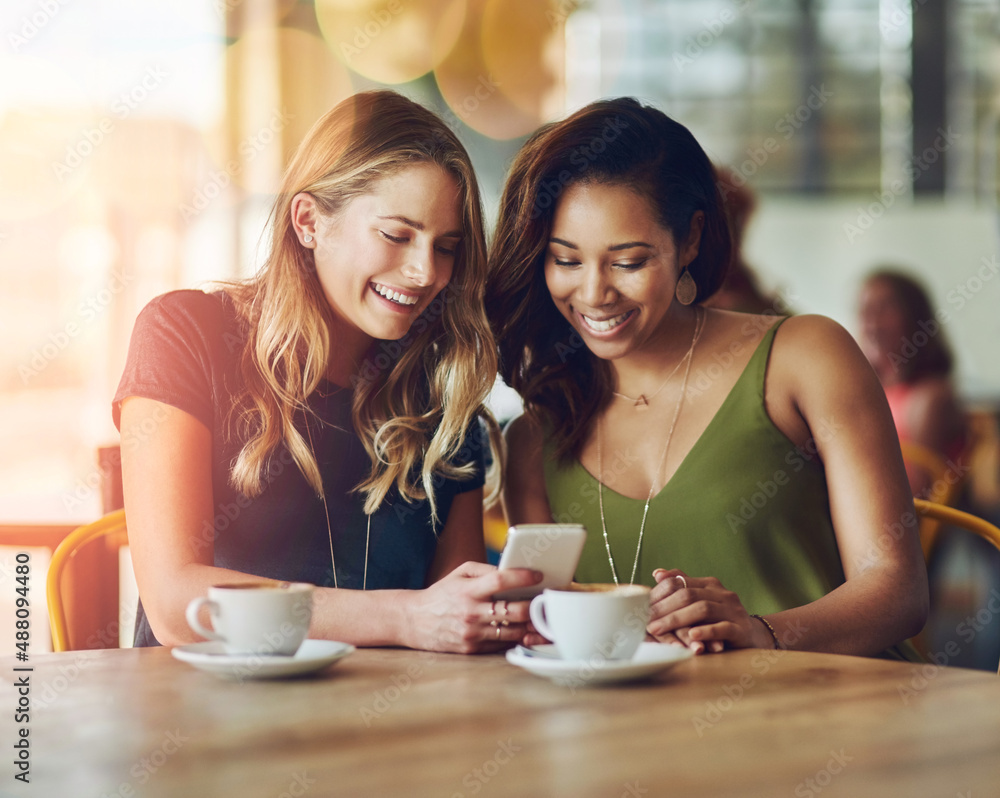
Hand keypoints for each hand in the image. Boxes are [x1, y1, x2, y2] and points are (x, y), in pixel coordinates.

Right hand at [402, 562, 541, 653]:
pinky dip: (516, 639)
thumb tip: (513, 572)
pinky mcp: (472, 649)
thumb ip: (486, 570)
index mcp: (468, 590)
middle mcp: (471, 612)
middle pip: (513, 611)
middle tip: (547, 602)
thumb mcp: (460, 573)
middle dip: (535, 607)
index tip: (538, 576)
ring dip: (532, 627)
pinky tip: (527, 633)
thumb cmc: (442, 594)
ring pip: (513, 632)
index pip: (500, 580)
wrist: (415, 621)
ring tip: (545, 620)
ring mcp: (472, 634)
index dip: (522, 577)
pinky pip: (502, 645)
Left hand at [647, 569, 764, 653]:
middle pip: (689, 595)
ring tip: (658, 629)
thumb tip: (658, 573)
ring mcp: (734, 611)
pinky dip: (706, 631)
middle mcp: (723, 594)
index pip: (681, 583)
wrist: (755, 636)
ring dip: (677, 620)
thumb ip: (682, 586)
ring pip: (703, 609)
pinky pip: (723, 628)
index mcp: (710, 585)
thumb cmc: (721, 619)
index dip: (659, 594)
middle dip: (664, 609)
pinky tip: (691, 635)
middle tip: (645, 621)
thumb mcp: (702, 601)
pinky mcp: (742, 630)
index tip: (641, 606)